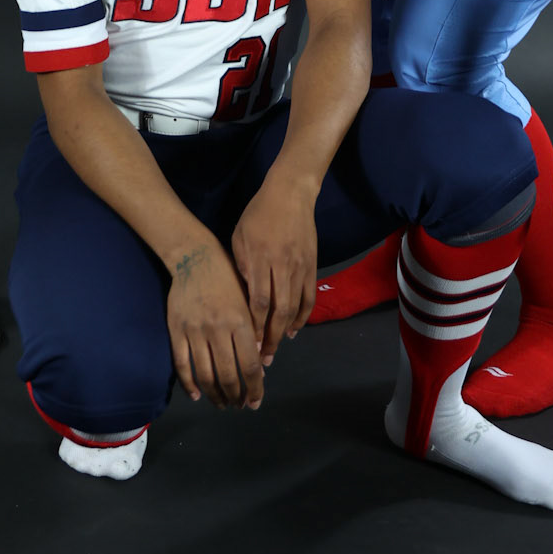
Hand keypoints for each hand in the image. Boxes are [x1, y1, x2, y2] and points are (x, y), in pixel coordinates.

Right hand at [165, 235, 264, 408]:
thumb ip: (254, 332)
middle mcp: (218, 329)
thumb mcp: (247, 301)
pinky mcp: (177, 331)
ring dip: (215, 395)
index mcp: (240, 321)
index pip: (250, 365)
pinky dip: (189, 384)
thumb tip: (259, 367)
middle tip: (238, 405)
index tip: (255, 402)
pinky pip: (182, 364)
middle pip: (228, 375)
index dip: (254, 389)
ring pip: (206, 374)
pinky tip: (197, 394)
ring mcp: (195, 331)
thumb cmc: (227, 277)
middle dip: (235, 396)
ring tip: (222, 403)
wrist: (195, 257)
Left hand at [231, 172, 317, 364]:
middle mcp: (282, 266)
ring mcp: (300, 267)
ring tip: (275, 350)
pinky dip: (303, 316)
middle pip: (278, 311)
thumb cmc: (258, 214)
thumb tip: (243, 296)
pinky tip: (294, 330)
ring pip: (295, 307)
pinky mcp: (312, 266)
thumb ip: (241, 265)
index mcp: (261, 258)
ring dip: (285, 332)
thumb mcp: (240, 236)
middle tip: (263, 360)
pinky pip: (309, 297)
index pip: (258, 301)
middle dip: (270, 338)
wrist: (291, 194)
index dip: (254, 326)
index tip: (247, 345)